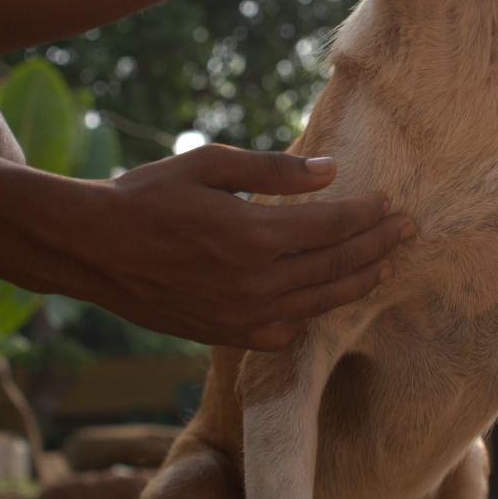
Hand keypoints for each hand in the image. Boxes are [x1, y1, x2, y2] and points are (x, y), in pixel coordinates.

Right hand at [65, 145, 410, 349]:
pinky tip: (322, 300)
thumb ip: (273, 170)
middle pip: (334, 266)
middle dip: (376, 247)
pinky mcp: (224, 334)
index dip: (365, 215)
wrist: (90, 248)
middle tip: (407, 232)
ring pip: (317, 302)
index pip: (331, 227)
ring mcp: (240, 315)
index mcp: (252, 235)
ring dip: (357, 283)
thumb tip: (329, 171)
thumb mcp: (208, 163)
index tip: (390, 203)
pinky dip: (309, 316)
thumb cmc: (146, 195)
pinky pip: (283, 332)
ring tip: (385, 267)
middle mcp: (253, 282)